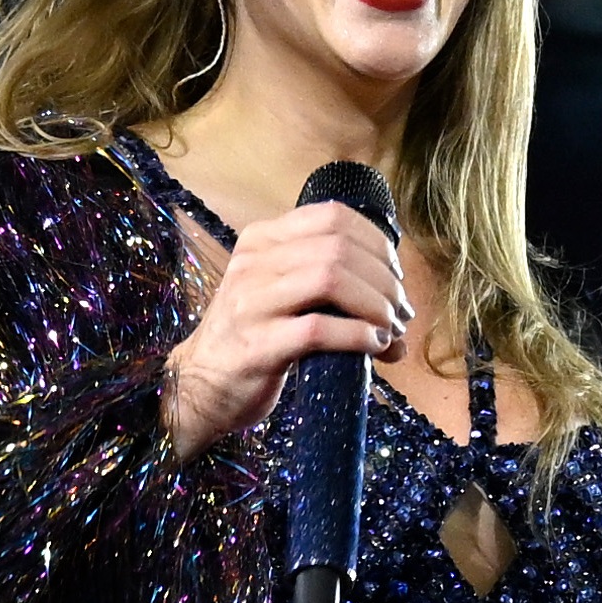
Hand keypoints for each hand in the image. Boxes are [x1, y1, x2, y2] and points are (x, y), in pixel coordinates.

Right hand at [161, 199, 407, 456]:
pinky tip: (374, 346)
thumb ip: (331, 287)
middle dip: (384, 280)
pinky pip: (318, 329)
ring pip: (331, 280)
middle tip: (401, 312)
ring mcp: (251, 302)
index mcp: (262, 239)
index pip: (333, 217)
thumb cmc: (253, 338)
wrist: (200, 386)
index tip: (395, 276)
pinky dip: (357, 335)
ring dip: (375, 305)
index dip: (377, 244)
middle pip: (338, 248)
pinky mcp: (257, 345)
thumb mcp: (283, 295)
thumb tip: (400, 311)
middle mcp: (253, 262)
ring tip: (390, 330)